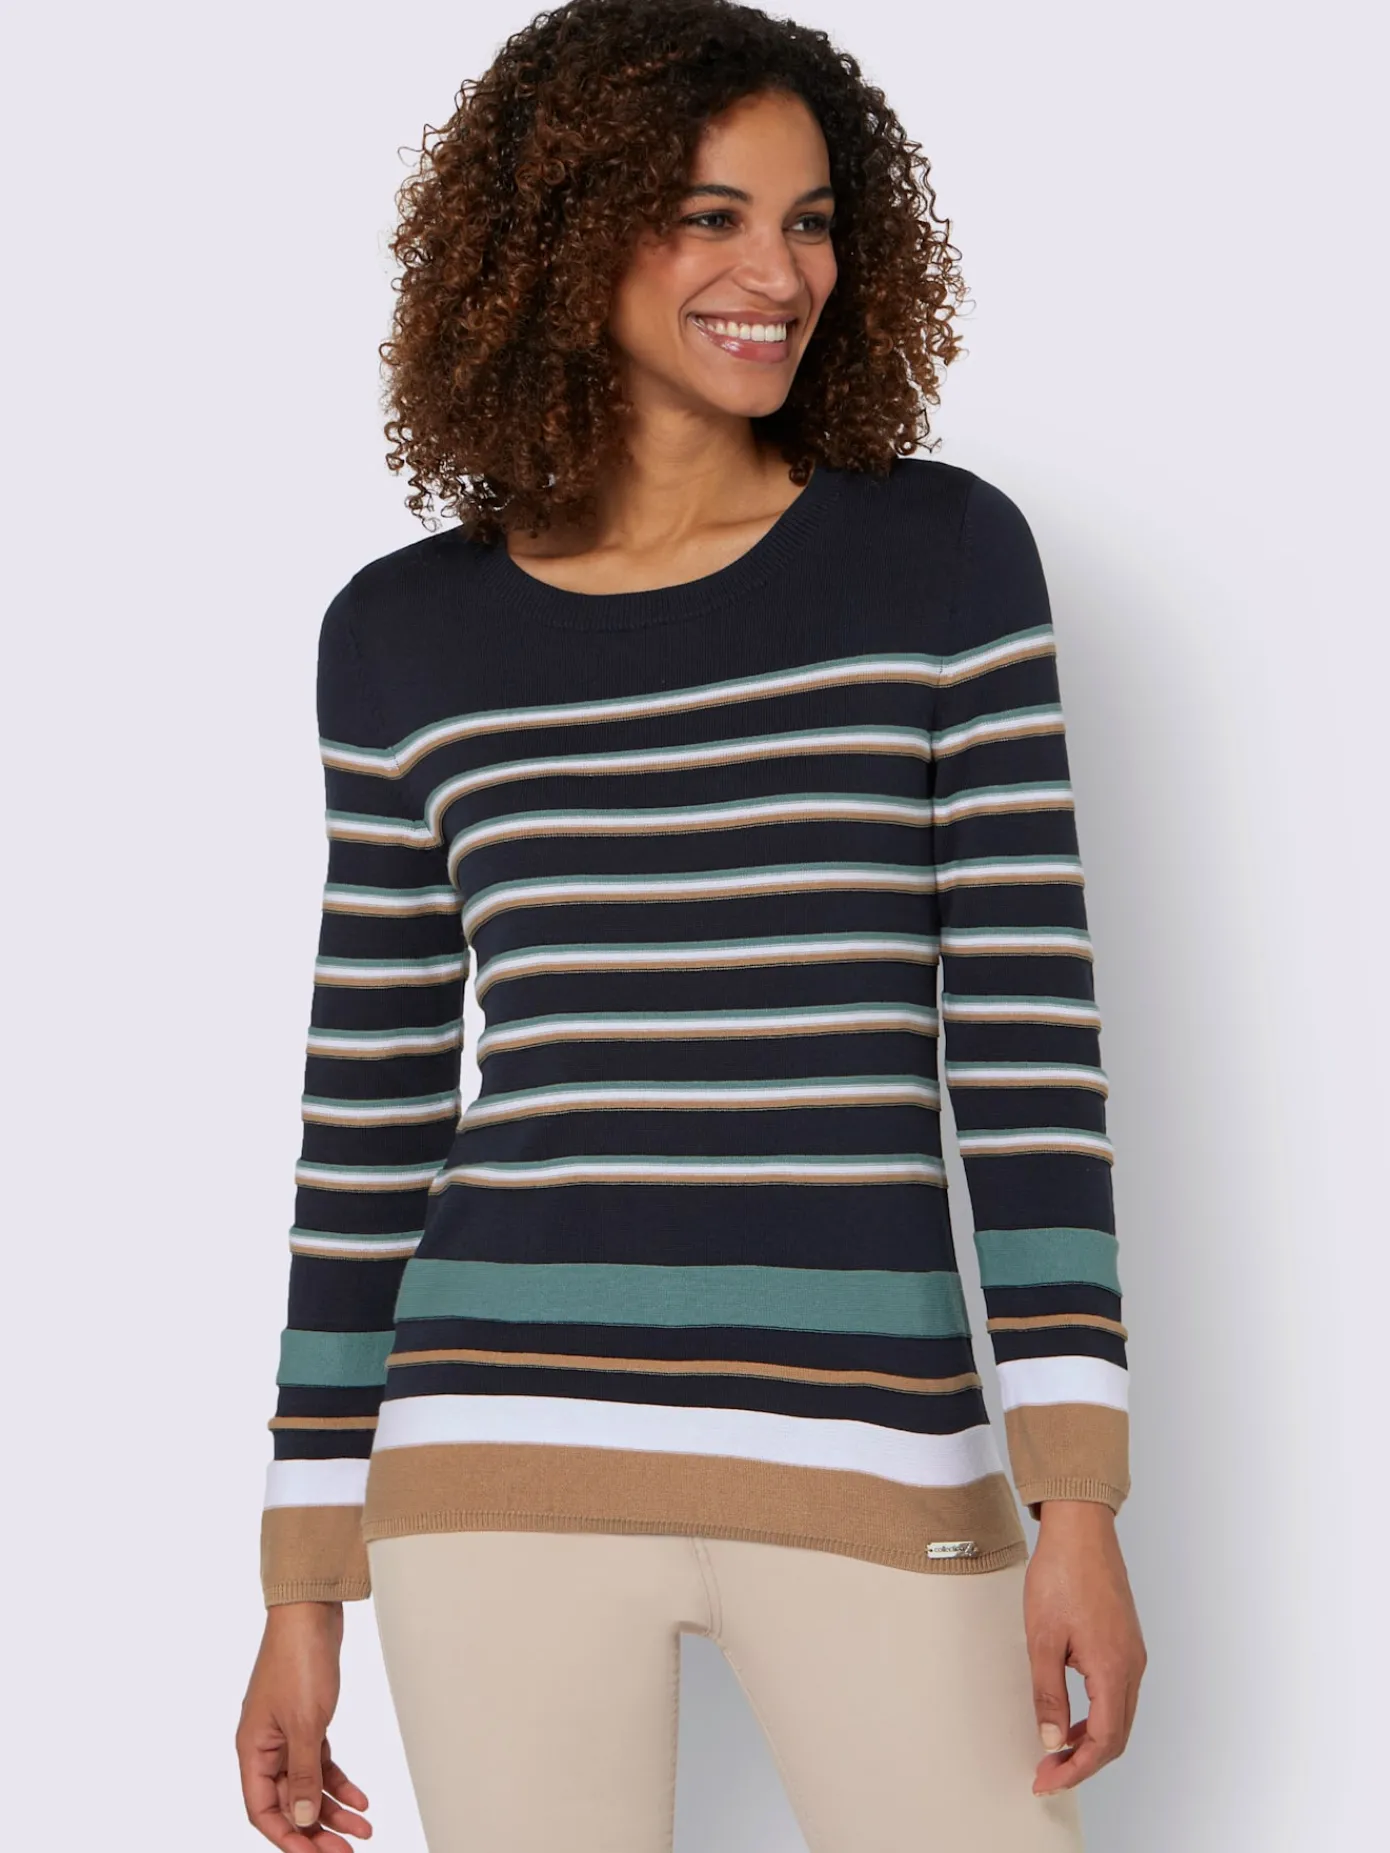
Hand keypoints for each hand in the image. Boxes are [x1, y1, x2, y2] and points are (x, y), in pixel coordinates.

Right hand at [237, 1600, 371, 1848]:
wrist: (312, 1612)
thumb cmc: (298, 1660)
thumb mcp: (304, 1724)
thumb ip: (301, 1776)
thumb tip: (300, 1821)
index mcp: (252, 1750)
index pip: (262, 1811)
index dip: (287, 1838)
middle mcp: (265, 1746)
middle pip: (286, 1803)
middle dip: (316, 1830)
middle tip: (348, 1852)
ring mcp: (286, 1734)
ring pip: (306, 1785)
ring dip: (333, 1809)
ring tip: (364, 1830)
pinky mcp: (306, 1721)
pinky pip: (319, 1763)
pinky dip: (338, 1781)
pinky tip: (360, 1799)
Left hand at [1024, 1500, 1145, 1794]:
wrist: (1081, 1529)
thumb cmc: (1061, 1574)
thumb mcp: (1043, 1639)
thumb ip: (1048, 1695)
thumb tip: (1052, 1739)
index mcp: (1114, 1670)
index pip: (1103, 1742)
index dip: (1074, 1769)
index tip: (1046, 1780)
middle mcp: (1132, 1666)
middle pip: (1116, 1736)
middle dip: (1082, 1763)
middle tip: (1047, 1774)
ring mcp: (1132, 1653)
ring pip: (1119, 1716)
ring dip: (1090, 1741)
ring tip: (1055, 1751)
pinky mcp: (1126, 1641)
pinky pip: (1117, 1693)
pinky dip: (1096, 1715)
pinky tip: (1071, 1716)